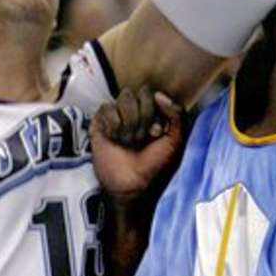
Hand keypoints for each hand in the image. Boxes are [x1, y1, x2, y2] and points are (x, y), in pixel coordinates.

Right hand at [90, 87, 183, 206]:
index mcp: (152, 113)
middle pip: (139, 93)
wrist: (132, 183)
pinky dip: (114, 125)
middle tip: (141, 138)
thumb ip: (175, 114)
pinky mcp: (99, 122)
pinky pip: (107, 108)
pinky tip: (115, 139)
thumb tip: (159, 95)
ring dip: (129, 122)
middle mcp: (134, 112)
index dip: (155, 111)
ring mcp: (117, 116)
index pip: (153, 94)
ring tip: (128, 141)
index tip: (156, 133)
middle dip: (143, 116)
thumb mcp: (174, 140)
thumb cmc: (154, 165)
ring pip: (124, 98)